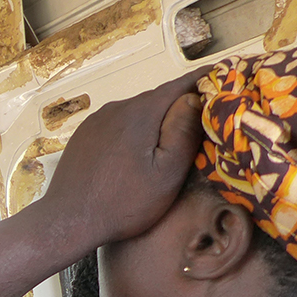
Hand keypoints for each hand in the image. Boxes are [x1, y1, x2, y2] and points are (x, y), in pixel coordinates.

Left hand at [33, 69, 207, 248]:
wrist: (67, 221)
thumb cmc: (123, 203)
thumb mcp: (167, 172)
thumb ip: (183, 131)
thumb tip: (194, 96)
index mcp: (140, 112)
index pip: (180, 85)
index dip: (206, 80)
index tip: (228, 75)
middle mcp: (116, 108)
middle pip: (158, 99)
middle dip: (183, 103)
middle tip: (209, 112)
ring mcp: (95, 121)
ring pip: (137, 112)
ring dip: (157, 119)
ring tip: (177, 133)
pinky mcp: (83, 136)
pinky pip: (117, 124)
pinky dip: (135, 129)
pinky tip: (141, 147)